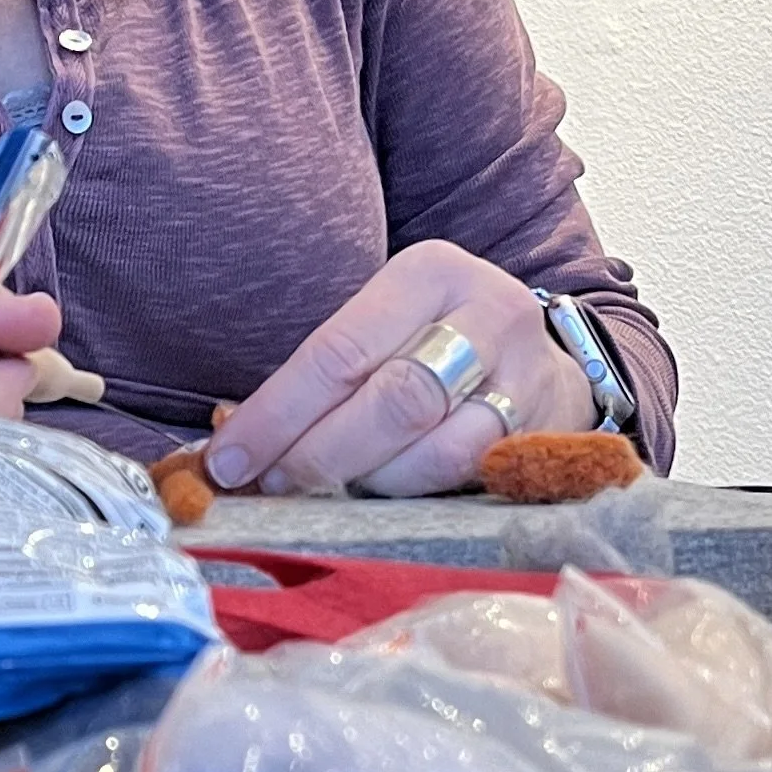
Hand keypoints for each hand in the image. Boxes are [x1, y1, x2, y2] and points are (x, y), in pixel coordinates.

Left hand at [203, 245, 590, 500]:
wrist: (541, 362)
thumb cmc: (433, 345)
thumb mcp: (383, 328)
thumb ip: (321, 377)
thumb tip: (233, 442)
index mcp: (430, 273)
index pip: (340, 351)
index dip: (277, 414)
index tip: (228, 461)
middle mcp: (486, 314)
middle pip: (391, 401)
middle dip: (317, 454)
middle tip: (271, 487)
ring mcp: (524, 375)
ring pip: (434, 449)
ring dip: (365, 482)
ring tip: (320, 493)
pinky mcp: (543, 432)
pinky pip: (465, 478)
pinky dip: (408, 495)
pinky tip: (372, 498)